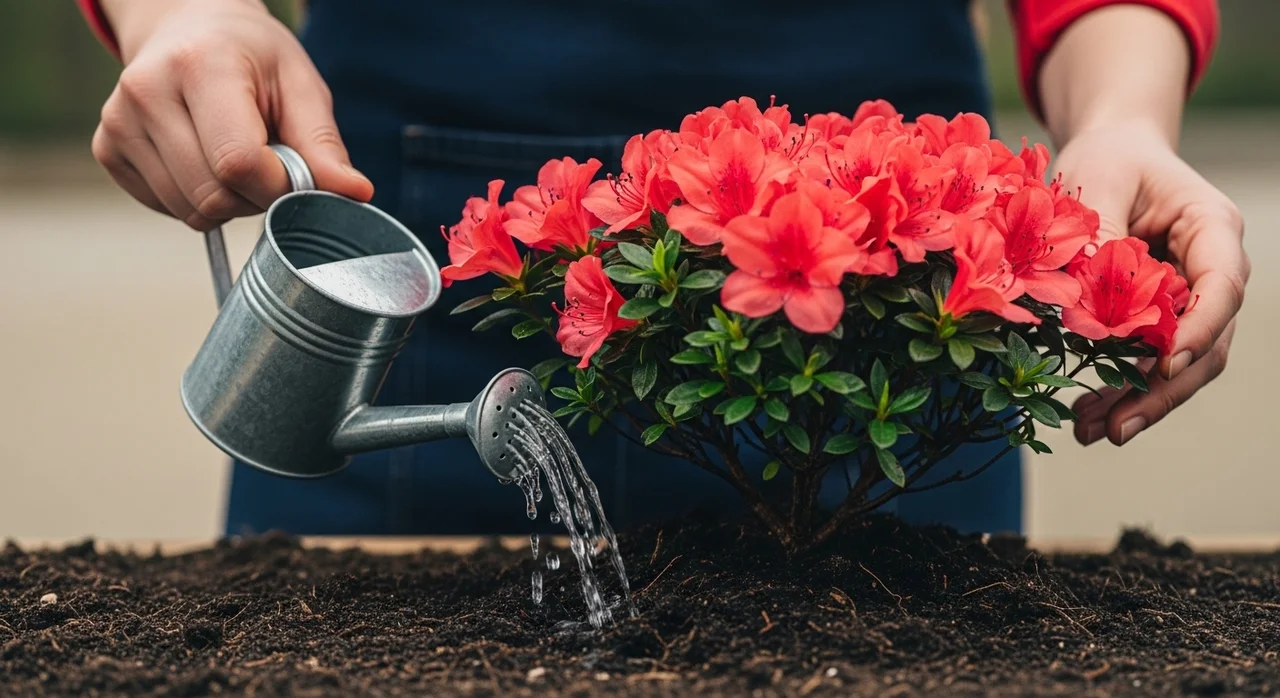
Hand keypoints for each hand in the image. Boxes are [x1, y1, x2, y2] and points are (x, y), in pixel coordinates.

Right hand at [91, 0, 372, 231]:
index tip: (295, 173)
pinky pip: (166, 208)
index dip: (277, 186)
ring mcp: (117, 122)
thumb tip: (357, 193)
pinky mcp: (107, 149)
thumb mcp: (300, 86)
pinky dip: (197, 200)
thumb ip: (324, 145)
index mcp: (200, 66)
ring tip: (236, 158)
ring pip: (189, 210)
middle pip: (212, 194)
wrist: (189, 28)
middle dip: (255, 197)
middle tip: (269, 165)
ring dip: (228, 202)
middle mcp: (146, 92)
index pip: (238, 163)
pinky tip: (205, 161)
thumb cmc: (253, 58)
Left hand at [1051, 119, 1249, 445]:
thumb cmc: (1107, 159)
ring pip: (1181, 363)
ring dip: (1141, 401)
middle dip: (1164, 390)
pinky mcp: (1160, 317)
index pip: (1222, 286)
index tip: (1162, 364)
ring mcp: (1191, 298)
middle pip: (1208, 340)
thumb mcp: (1096, 183)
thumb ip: (1099, 240)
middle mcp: (1212, 269)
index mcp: (1212, 228)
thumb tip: (1086, 306)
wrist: (1110, 154)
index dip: (1199, 330)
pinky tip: (1086, 417)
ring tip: (1092, 433)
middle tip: (1117, 428)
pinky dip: (1120, 389)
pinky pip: (1147, 360)